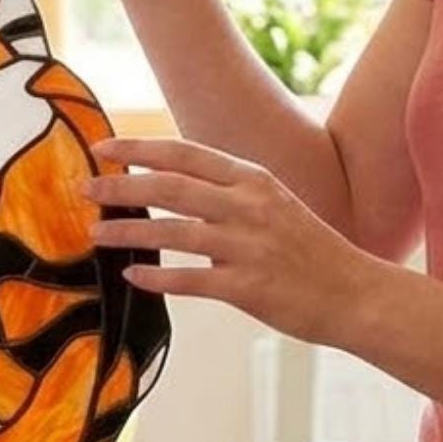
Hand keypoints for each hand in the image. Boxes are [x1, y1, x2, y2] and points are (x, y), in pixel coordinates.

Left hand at [86, 136, 379, 348]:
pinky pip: (190, 280)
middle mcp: (248, 206)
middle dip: (121, 185)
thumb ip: (228, 192)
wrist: (357, 293)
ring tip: (96, 232)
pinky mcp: (248, 288)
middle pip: (170, 186)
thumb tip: (174, 182)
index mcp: (253, 180)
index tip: (104, 147)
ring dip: (128, 231)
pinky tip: (132, 276)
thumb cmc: (310, 250)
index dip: (140, 148)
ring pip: (172, 231)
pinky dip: (157, 278)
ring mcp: (247, 246)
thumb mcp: (273, 203)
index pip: (185, 153)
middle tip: (84, 188)